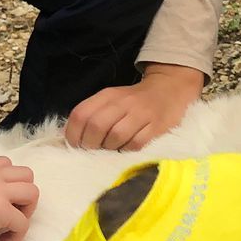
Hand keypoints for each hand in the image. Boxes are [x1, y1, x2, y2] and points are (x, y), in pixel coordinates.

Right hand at [0, 156, 38, 240]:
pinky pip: (23, 223)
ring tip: (11, 226)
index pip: (5, 164)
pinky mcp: (2, 210)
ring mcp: (0, 190)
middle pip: (27, 175)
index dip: (9, 183)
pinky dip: (18, 234)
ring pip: (33, 193)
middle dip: (24, 194)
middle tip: (11, 213)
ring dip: (26, 211)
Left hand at [65, 63, 203, 150]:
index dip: (74, 134)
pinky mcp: (157, 126)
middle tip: (94, 150)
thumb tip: (70, 139)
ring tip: (112, 148)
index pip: (81, 114)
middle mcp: (123, 102)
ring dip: (109, 148)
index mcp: (107, 95)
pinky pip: (135, 144)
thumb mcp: (110, 101)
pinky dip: (127, 150)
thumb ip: (91, 115)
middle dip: (91, 144)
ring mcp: (141, 113)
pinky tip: (126, 147)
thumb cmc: (134, 101)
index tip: (77, 145)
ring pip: (116, 136)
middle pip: (97, 126)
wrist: (170, 89)